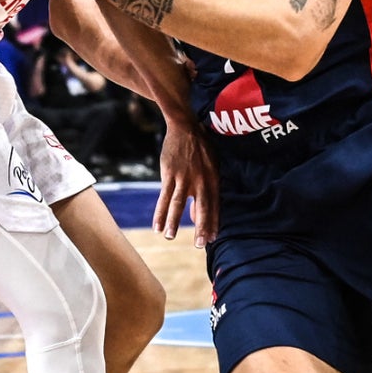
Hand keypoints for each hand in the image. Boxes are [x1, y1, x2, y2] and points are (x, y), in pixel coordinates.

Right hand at [154, 121, 218, 246]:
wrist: (185, 127)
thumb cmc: (200, 147)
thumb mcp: (212, 164)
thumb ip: (209, 187)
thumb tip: (199, 212)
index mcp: (213, 178)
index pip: (215, 204)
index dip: (214, 222)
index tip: (213, 237)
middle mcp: (200, 180)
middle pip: (201, 207)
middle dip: (201, 228)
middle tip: (201, 245)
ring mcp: (184, 178)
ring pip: (178, 204)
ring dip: (174, 222)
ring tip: (170, 236)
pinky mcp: (169, 175)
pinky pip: (164, 197)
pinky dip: (159, 212)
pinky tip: (156, 225)